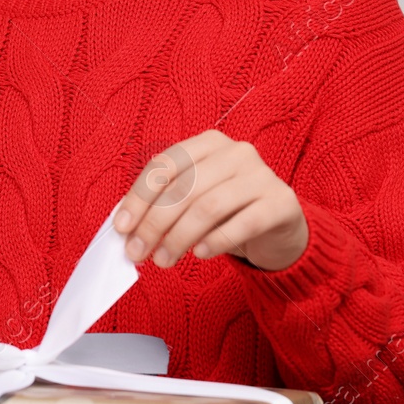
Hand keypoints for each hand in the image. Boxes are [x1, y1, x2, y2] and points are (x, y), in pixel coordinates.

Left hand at [113, 130, 308, 271]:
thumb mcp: (193, 201)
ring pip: (209, 206)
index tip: (122, 227)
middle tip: (138, 253)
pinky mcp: (281, 202)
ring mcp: (262, 175)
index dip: (139, 197)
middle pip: (185, 187)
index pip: (165, 165)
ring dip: (179, 237)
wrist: (280, 226)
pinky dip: (216, 241)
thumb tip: (125, 228)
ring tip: (164, 260)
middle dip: (155, 224)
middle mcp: (236, 152)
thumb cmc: (228, 212)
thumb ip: (163, 206)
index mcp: (208, 143)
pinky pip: (243, 223)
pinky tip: (201, 254)